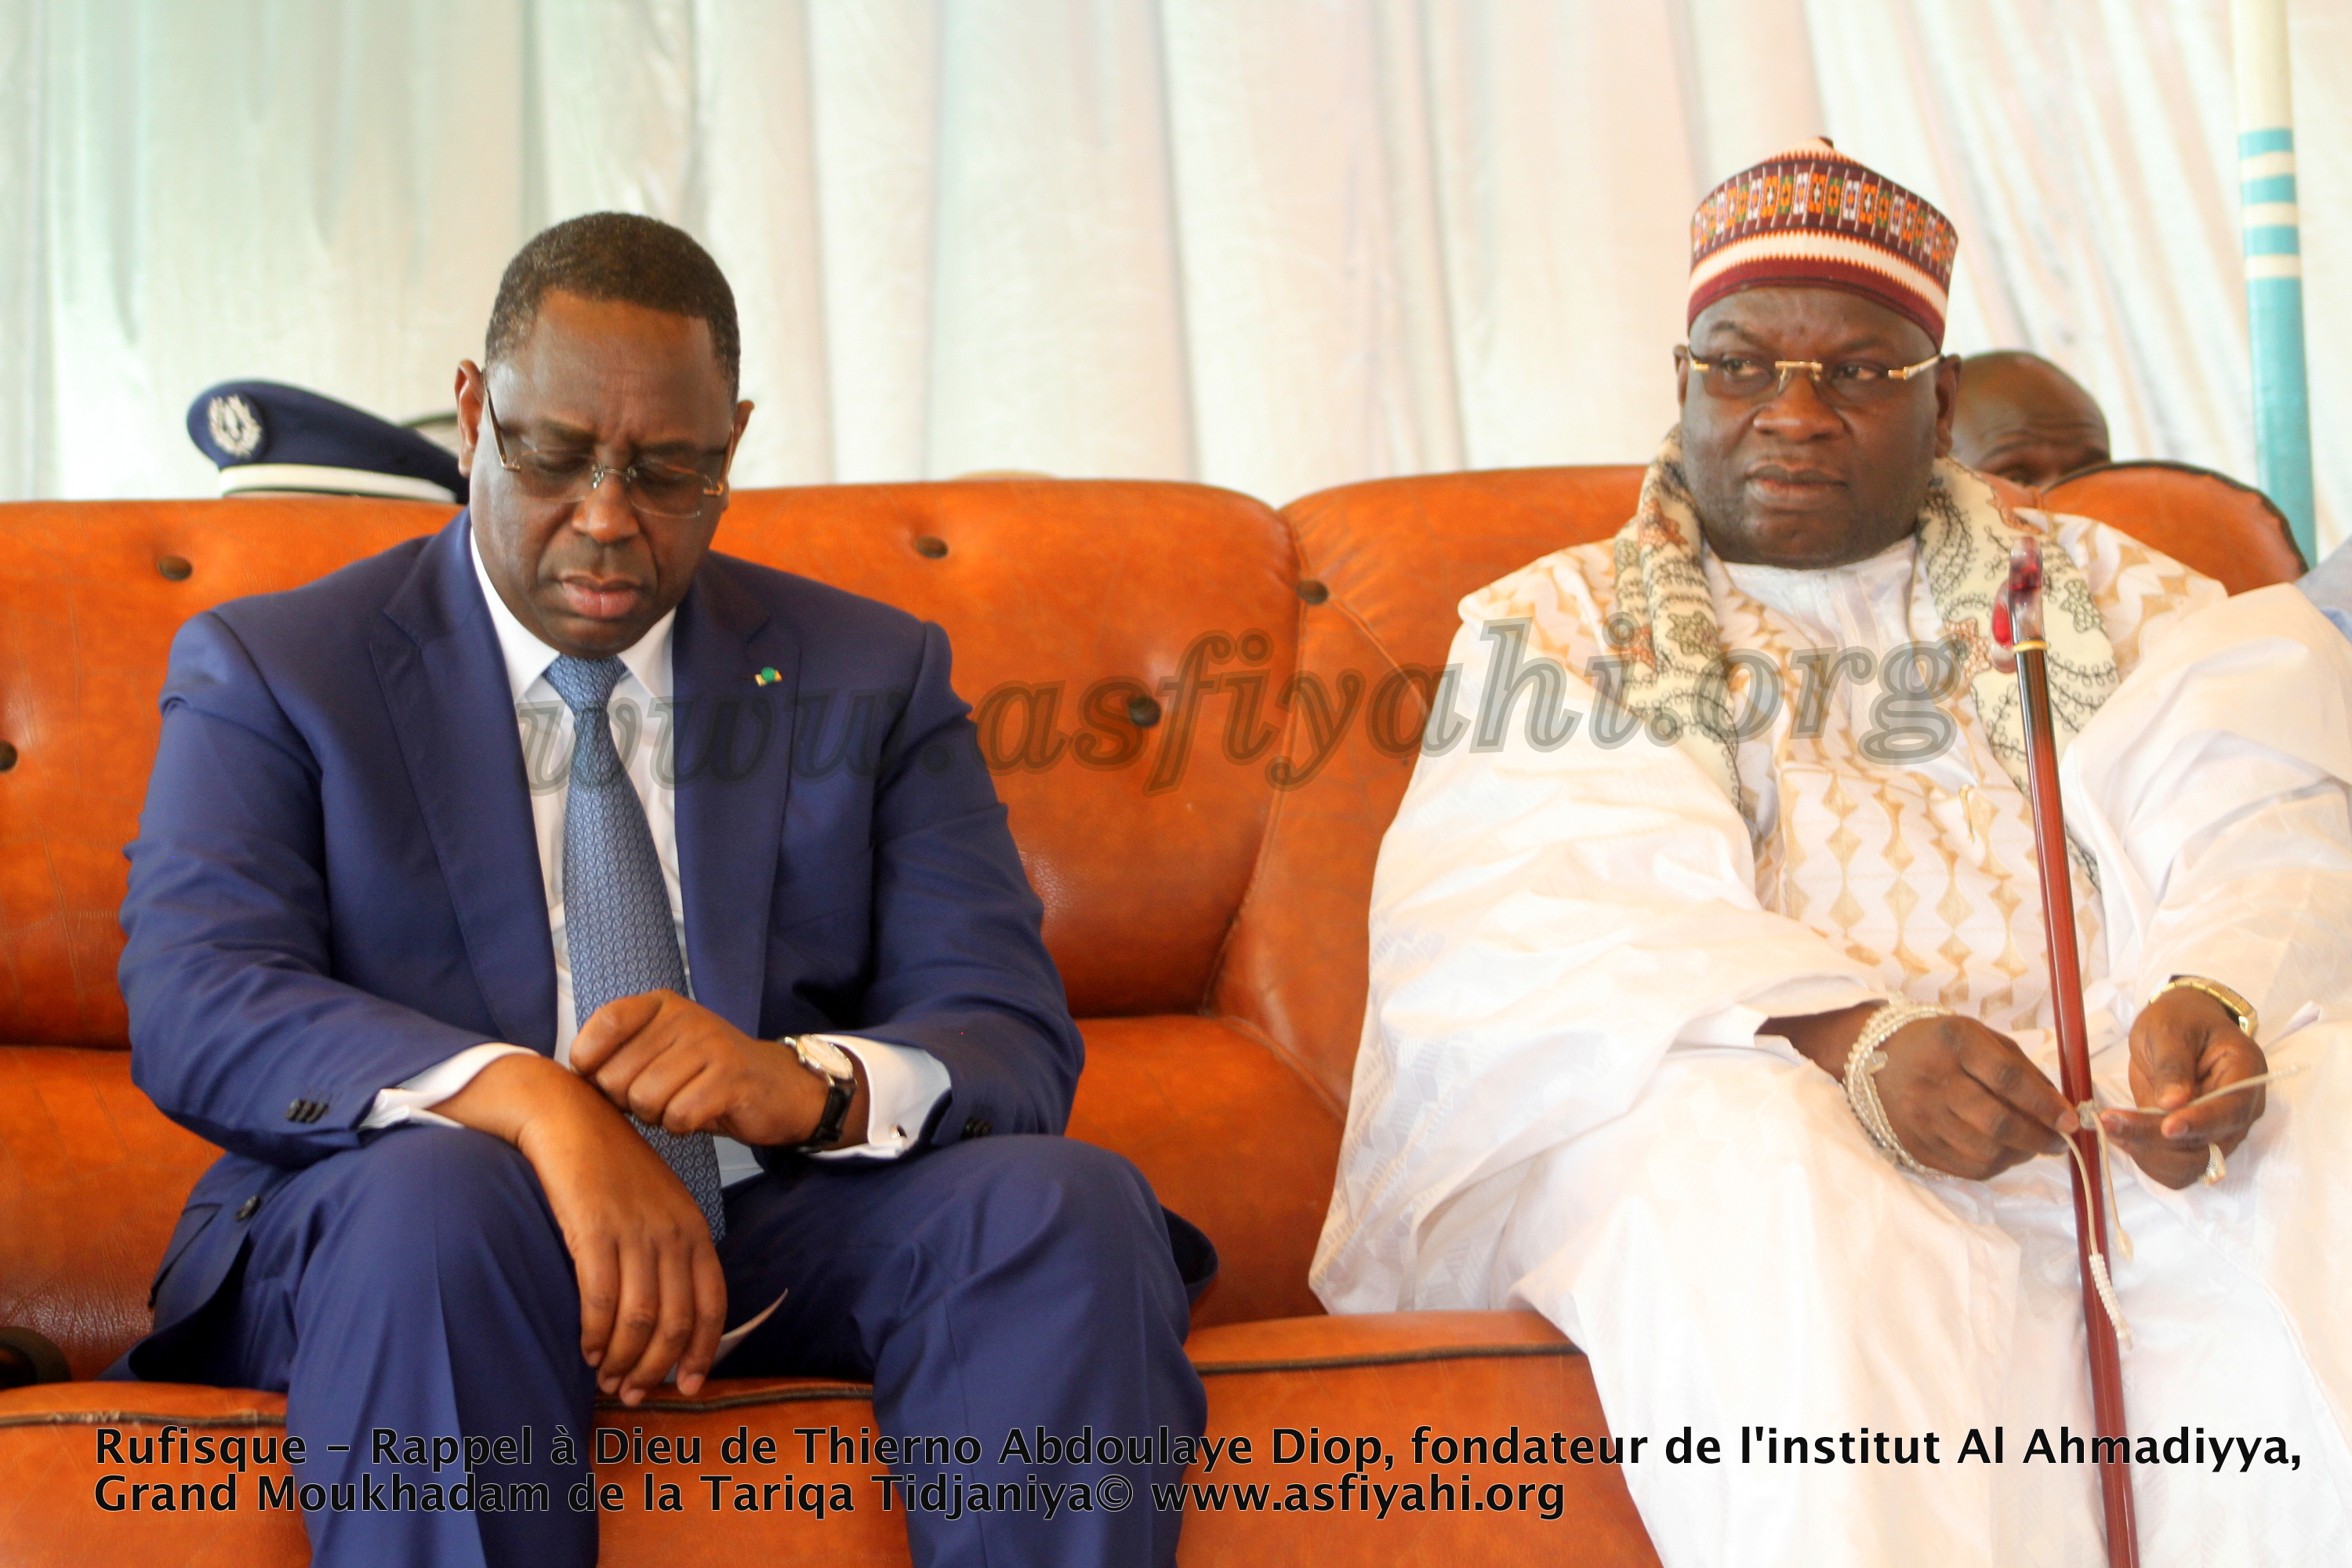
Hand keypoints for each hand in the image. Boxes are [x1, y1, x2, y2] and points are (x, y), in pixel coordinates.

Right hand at [434, 1054, 726, 1402]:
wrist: (569, 1117)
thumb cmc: (609, 1170)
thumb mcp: (655, 1208)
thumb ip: (667, 1254)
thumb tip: (664, 1318)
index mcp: (694, 1229)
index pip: (712, 1304)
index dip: (702, 1352)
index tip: (688, 1387)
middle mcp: (673, 1232)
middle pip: (677, 1321)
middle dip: (656, 1368)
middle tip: (634, 1394)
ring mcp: (636, 1230)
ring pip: (640, 1318)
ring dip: (624, 1359)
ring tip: (608, 1380)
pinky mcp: (595, 1229)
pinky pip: (600, 1298)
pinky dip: (595, 1334)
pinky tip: (587, 1350)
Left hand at [568, 990, 868, 1149]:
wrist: (778, 1088)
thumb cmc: (708, 1075)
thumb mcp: (662, 1050)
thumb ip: (620, 1054)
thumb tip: (570, 1079)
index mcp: (661, 1005)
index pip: (602, 1026)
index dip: (591, 1065)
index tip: (607, 1080)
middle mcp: (685, 1017)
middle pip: (616, 1076)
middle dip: (629, 1102)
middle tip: (659, 1098)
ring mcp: (710, 1044)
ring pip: (645, 1100)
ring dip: (657, 1117)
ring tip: (680, 1105)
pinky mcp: (731, 1077)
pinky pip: (678, 1116)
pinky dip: (683, 1127)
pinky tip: (700, 1115)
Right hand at [1778, 1003, 2069, 1179]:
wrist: (1874, 1057)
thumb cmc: (1941, 1045)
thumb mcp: (1981, 1037)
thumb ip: (2022, 1069)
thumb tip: (2062, 1109)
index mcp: (1953, 1043)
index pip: (2007, 1079)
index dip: (2045, 1104)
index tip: (2071, 1120)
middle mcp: (1932, 1080)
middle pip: (1997, 1123)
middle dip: (2039, 1138)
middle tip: (2058, 1141)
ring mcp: (1920, 1116)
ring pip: (1985, 1152)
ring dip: (2020, 1154)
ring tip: (2031, 1146)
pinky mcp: (1915, 1144)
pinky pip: (1968, 1168)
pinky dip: (1996, 1165)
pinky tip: (2003, 1152)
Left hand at [2099, 986, 2267, 1188]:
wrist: (2179, 1026)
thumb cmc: (2179, 1019)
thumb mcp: (2169, 1029)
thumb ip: (2173, 1064)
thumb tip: (2173, 1103)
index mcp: (2245, 1072)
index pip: (2230, 1110)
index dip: (2200, 1123)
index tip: (2167, 1126)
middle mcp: (2240, 1109)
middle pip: (2209, 1145)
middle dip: (2159, 1140)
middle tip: (2111, 1122)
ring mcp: (2219, 1130)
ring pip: (2192, 1165)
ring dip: (2149, 1154)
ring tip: (2111, 1125)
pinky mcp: (2196, 1142)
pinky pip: (2178, 1168)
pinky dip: (2148, 1160)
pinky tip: (2121, 1135)